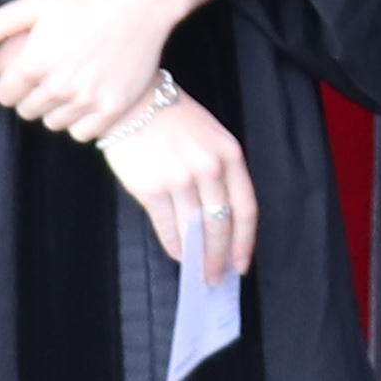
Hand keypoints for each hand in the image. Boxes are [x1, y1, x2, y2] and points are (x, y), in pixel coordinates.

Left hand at [0, 0, 174, 141]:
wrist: (143, 3)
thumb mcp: (38, 3)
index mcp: (34, 63)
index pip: (4, 95)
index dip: (13, 84)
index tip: (27, 72)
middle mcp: (57, 87)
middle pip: (28, 111)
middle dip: (34, 96)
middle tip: (53, 75)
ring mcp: (86, 100)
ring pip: (54, 123)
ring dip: (58, 109)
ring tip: (73, 85)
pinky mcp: (111, 109)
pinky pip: (83, 134)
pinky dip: (83, 121)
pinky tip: (90, 98)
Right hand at [100, 88, 258, 282]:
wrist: (134, 102)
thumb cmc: (174, 119)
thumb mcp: (211, 138)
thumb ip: (221, 174)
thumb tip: (222, 222)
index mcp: (230, 155)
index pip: (246, 208)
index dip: (245, 241)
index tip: (241, 264)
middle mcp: (209, 168)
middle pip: (221, 225)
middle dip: (219, 258)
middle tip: (216, 278)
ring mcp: (180, 178)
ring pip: (194, 230)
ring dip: (196, 257)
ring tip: (196, 271)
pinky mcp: (152, 188)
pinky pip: (167, 227)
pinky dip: (173, 246)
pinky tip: (177, 253)